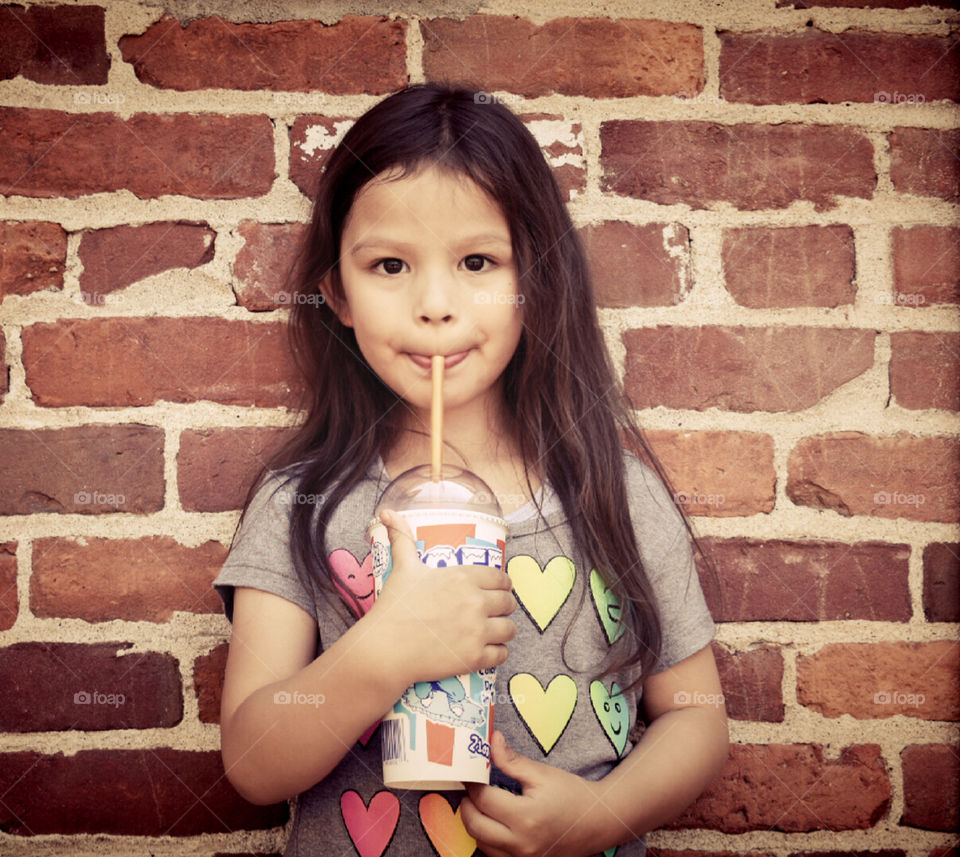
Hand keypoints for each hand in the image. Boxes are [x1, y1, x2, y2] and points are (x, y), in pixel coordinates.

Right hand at [366, 509, 516, 683]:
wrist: (385, 649)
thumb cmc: (394, 607)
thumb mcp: (403, 568)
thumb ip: (402, 538)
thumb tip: (386, 512)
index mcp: (463, 577)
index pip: (500, 578)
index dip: (504, 584)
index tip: (501, 589)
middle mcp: (475, 602)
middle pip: (509, 602)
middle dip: (504, 606)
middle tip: (495, 611)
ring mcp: (477, 631)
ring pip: (509, 629)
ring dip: (504, 630)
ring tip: (495, 631)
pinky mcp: (475, 657)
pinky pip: (502, 654)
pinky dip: (499, 653)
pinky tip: (490, 651)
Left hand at [461, 731, 604, 856]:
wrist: (597, 822)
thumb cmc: (572, 794)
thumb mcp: (541, 773)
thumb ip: (512, 760)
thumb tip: (492, 740)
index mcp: (526, 817)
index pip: (483, 800)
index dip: (473, 783)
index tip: (470, 772)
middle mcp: (522, 843)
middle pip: (475, 826)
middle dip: (467, 804)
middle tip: (471, 788)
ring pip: (481, 844)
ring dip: (475, 823)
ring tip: (481, 804)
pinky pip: (494, 855)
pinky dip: (487, 839)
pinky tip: (493, 822)